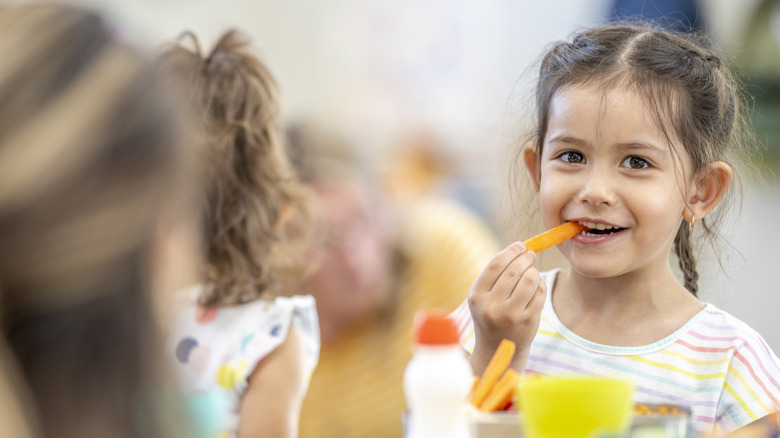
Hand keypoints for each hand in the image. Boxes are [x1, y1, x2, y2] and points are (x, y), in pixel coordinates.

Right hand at [468, 242, 545, 374]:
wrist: (497, 348)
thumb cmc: (491, 315)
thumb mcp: (482, 297)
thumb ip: (495, 275)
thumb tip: (520, 248)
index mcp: (476, 297)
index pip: (495, 265)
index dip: (510, 251)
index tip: (520, 245)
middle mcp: (492, 307)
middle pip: (514, 271)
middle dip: (525, 258)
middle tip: (530, 255)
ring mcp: (511, 315)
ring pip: (530, 280)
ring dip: (534, 271)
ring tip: (532, 272)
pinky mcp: (528, 321)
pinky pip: (540, 293)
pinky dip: (540, 285)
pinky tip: (536, 286)